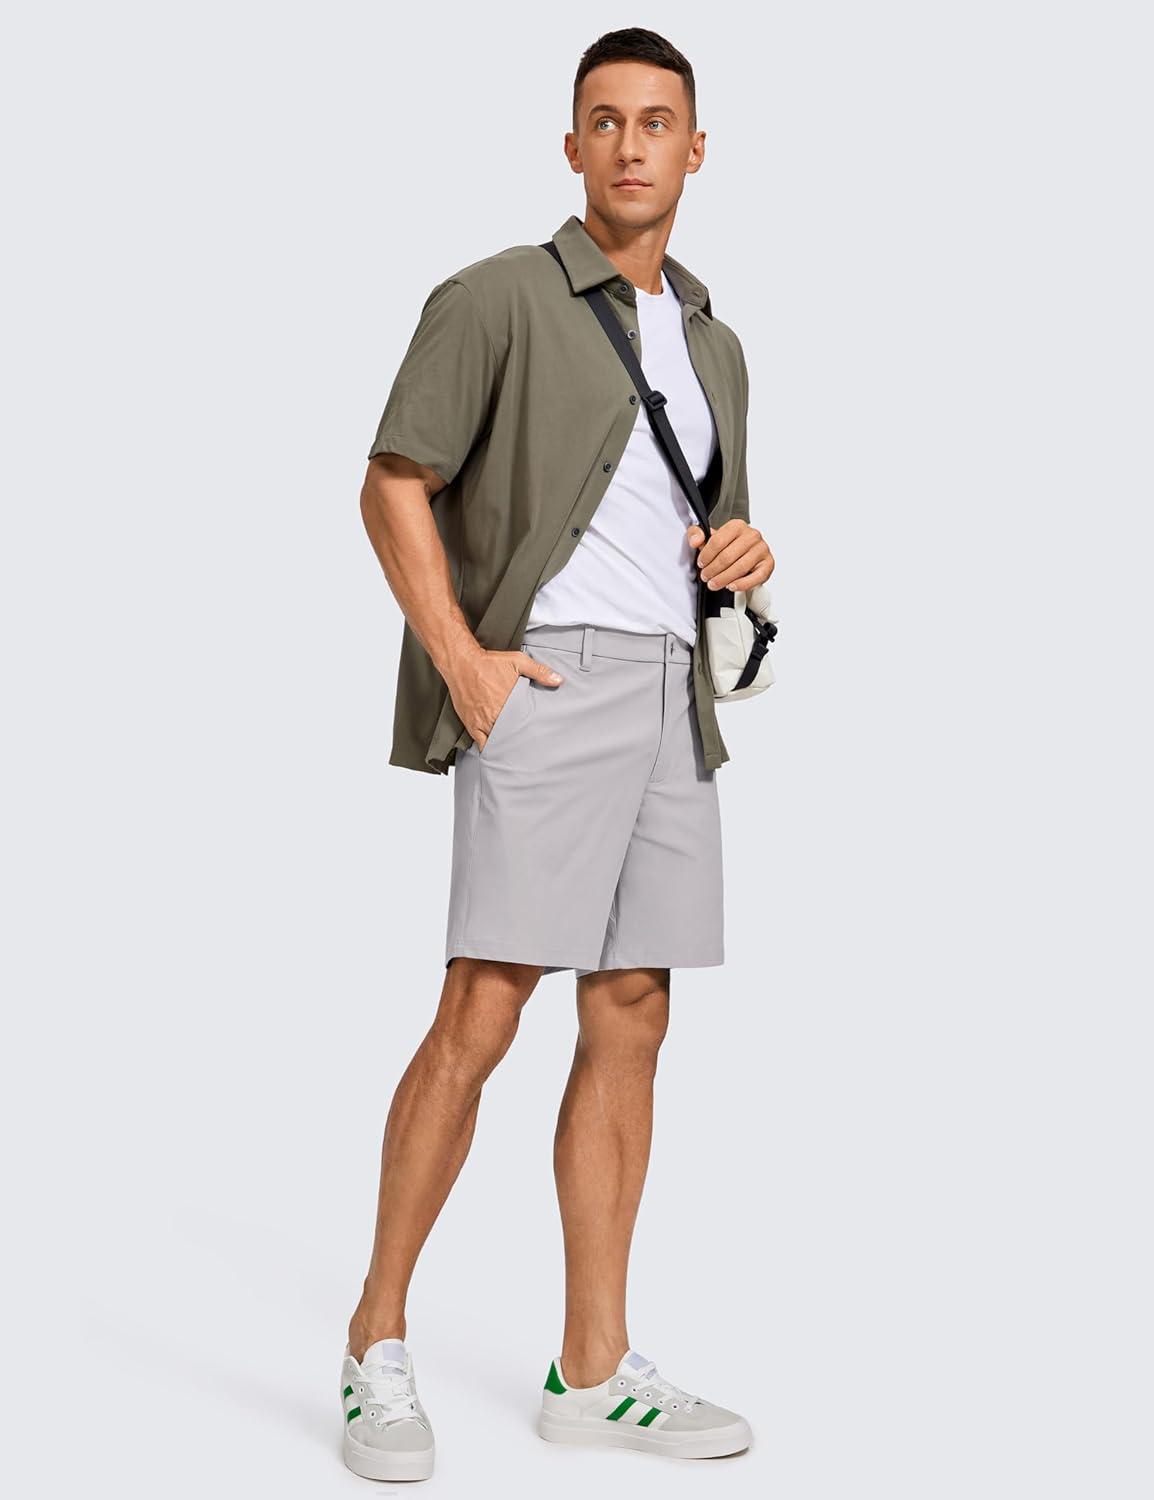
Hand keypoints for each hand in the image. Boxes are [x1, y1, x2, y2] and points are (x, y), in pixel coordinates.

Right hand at [446, 649, 563, 750]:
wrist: (461, 663)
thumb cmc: (488, 662)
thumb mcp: (518, 661)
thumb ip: (539, 672)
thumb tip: (558, 680)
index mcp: (509, 703)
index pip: (524, 725)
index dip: (531, 732)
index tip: (537, 736)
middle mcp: (495, 715)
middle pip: (511, 735)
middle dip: (519, 740)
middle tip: (528, 745)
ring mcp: (481, 721)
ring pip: (497, 741)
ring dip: (505, 744)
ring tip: (515, 750)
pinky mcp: (471, 723)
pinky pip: (480, 742)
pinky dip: (488, 747)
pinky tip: (496, 750)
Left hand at [687, 519, 773, 592]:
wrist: (746, 553)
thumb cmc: (728, 545)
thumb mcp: (709, 537)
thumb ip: (697, 534)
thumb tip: (695, 541)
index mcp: (737, 526)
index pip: (718, 541)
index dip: (706, 555)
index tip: (701, 564)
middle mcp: (752, 535)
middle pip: (728, 556)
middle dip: (713, 570)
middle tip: (706, 577)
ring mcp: (762, 549)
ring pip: (740, 568)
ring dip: (724, 579)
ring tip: (714, 584)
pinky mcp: (768, 564)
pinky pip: (755, 577)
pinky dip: (742, 584)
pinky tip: (731, 586)